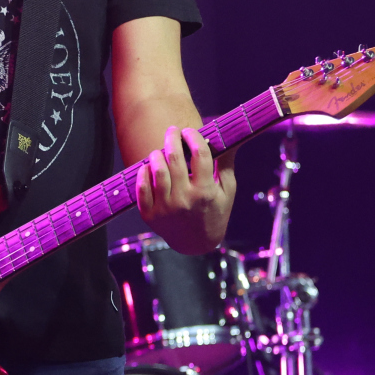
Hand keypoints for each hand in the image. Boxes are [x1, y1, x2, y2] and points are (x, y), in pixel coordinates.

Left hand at [136, 126, 236, 254]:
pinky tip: (147, 166)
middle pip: (174, 159)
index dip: (194, 137)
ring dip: (157, 154)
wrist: (197, 243)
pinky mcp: (150, 215)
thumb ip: (226, 164)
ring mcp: (165, 208)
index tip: (190, 131)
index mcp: (206, 192)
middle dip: (172, 138)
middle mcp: (185, 199)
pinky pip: (141, 188)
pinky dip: (143, 173)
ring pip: (157, 171)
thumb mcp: (227, 191)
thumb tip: (233, 138)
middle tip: (172, 130)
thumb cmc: (215, 212)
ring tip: (160, 150)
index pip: (200, 155)